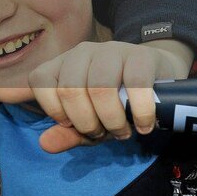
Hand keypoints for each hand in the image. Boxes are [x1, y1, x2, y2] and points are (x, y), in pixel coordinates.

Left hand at [30, 39, 191, 152]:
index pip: (40, 81)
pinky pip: (136, 84)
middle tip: (102, 134)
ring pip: (100, 88)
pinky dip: (140, 112)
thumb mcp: (89, 121)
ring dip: (112, 120)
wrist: (156, 77)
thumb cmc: (114, 103)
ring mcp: (110, 50)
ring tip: (122, 132)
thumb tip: (45, 145)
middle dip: (86, 123)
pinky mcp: (140, 55)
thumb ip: (66, 134)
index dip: (55, 110)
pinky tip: (144, 125)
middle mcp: (81, 53)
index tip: (72, 125)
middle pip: (70, 90)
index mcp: (61, 64)